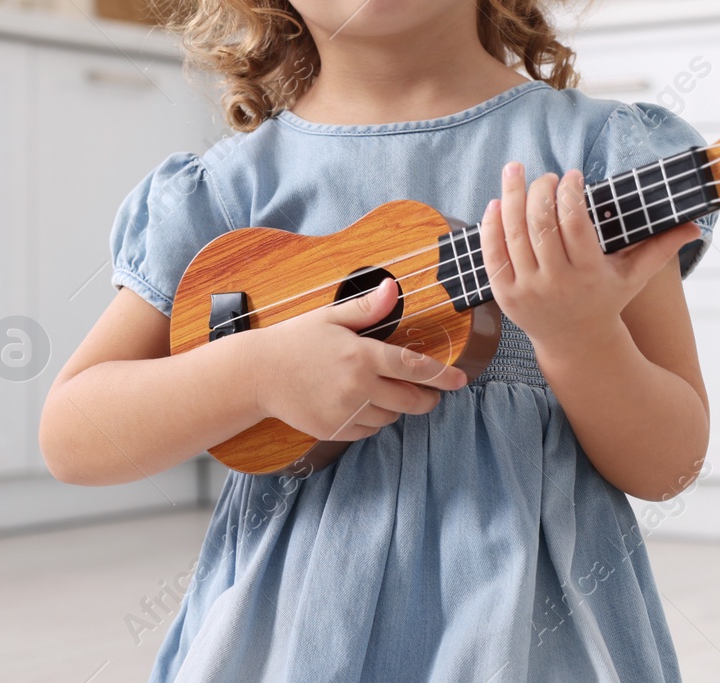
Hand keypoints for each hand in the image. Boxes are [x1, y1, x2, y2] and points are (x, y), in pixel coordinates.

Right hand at [251, 278, 470, 441]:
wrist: (258, 374)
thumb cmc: (296, 340)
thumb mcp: (330, 317)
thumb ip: (367, 308)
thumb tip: (394, 288)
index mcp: (361, 356)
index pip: (413, 367)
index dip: (442, 376)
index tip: (460, 381)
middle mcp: (357, 387)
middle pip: (411, 400)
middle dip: (427, 398)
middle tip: (429, 393)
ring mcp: (346, 412)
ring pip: (391, 417)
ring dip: (395, 407)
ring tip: (382, 391)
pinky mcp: (335, 431)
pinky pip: (368, 430)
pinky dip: (373, 420)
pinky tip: (360, 404)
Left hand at [479, 162, 699, 352]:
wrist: (576, 343)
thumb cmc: (606, 300)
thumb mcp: (634, 276)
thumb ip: (661, 248)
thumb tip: (696, 226)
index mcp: (589, 273)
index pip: (574, 223)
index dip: (570, 193)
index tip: (572, 174)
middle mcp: (557, 282)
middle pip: (541, 224)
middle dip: (540, 189)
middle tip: (546, 174)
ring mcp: (527, 289)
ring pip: (514, 234)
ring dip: (511, 195)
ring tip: (514, 169)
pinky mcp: (504, 295)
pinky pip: (492, 254)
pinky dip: (491, 226)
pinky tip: (496, 202)